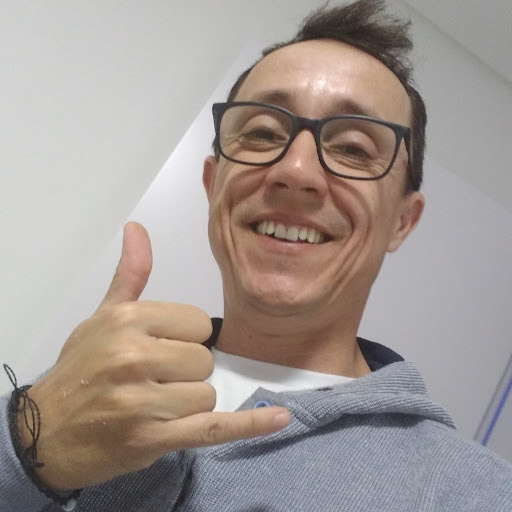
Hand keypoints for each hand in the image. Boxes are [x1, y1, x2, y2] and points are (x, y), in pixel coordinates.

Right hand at [21, 222, 289, 490]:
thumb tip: (137, 227)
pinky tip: (279, 418)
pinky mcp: (152, 439)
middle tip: (156, 379)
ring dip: (188, 402)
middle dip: (188, 371)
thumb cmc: (78, 369)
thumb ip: (130, 274)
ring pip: (207, 394)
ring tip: (155, 404)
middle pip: (205, 359)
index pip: (199, 323)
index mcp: (128, 321)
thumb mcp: (102, 317)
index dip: (187, 336)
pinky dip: (250, 425)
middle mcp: (135, 357)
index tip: (165, 347)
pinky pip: (214, 428)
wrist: (45, 430)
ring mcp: (144, 402)